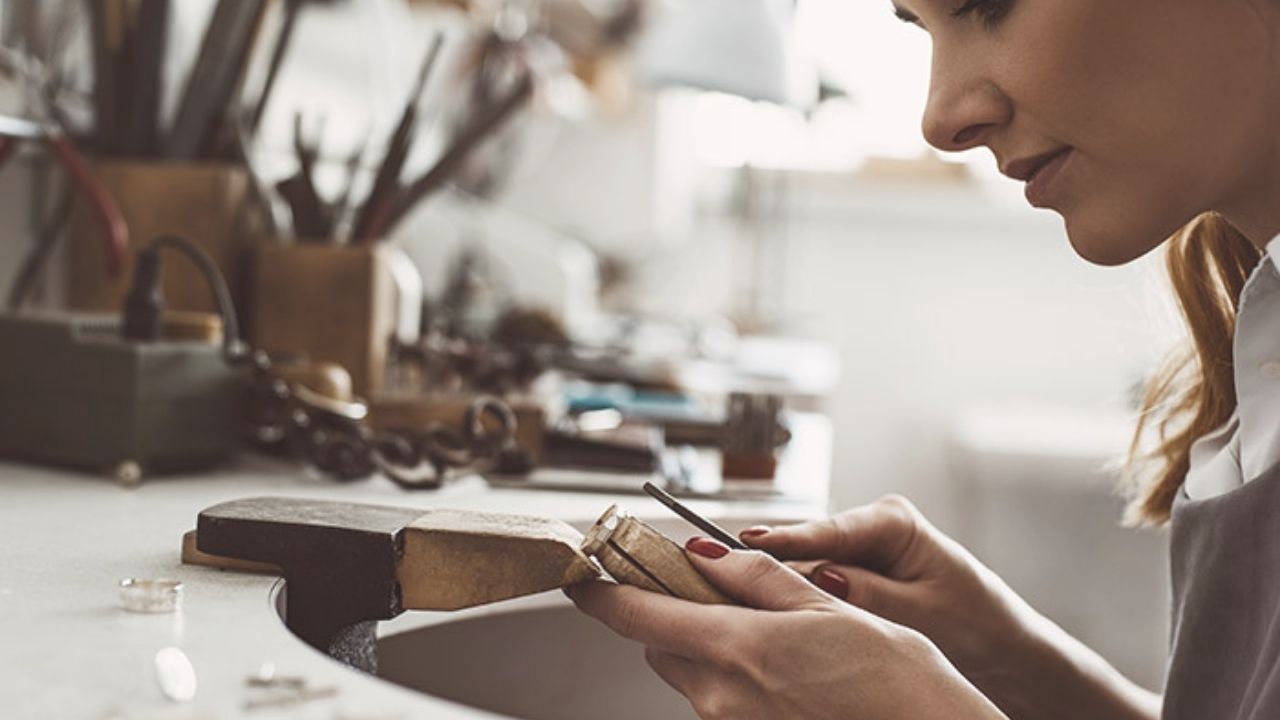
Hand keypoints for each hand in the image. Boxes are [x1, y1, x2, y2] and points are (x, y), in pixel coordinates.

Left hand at [567, 536, 1006, 719]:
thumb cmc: (895, 681)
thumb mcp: (828, 608)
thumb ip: (758, 578)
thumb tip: (703, 554)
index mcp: (737, 650)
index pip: (638, 617)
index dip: (602, 593)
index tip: (582, 575)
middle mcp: (721, 697)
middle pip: (662, 647)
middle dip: (678, 616)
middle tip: (719, 591)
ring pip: (693, 675)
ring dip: (711, 647)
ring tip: (776, 634)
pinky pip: (722, 703)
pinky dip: (736, 678)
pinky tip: (788, 670)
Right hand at [742, 495, 1034, 686]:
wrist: (1002, 649)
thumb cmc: (978, 625)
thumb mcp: (925, 612)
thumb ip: (872, 594)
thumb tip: (822, 576)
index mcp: (894, 521)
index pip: (830, 530)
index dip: (787, 538)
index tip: (748, 542)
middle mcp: (870, 528)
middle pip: (807, 546)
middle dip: (771, 561)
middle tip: (722, 570)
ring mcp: (858, 552)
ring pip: (804, 567)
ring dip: (779, 583)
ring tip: (736, 591)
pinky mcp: (851, 576)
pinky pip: (814, 585)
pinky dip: (795, 598)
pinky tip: (767, 609)